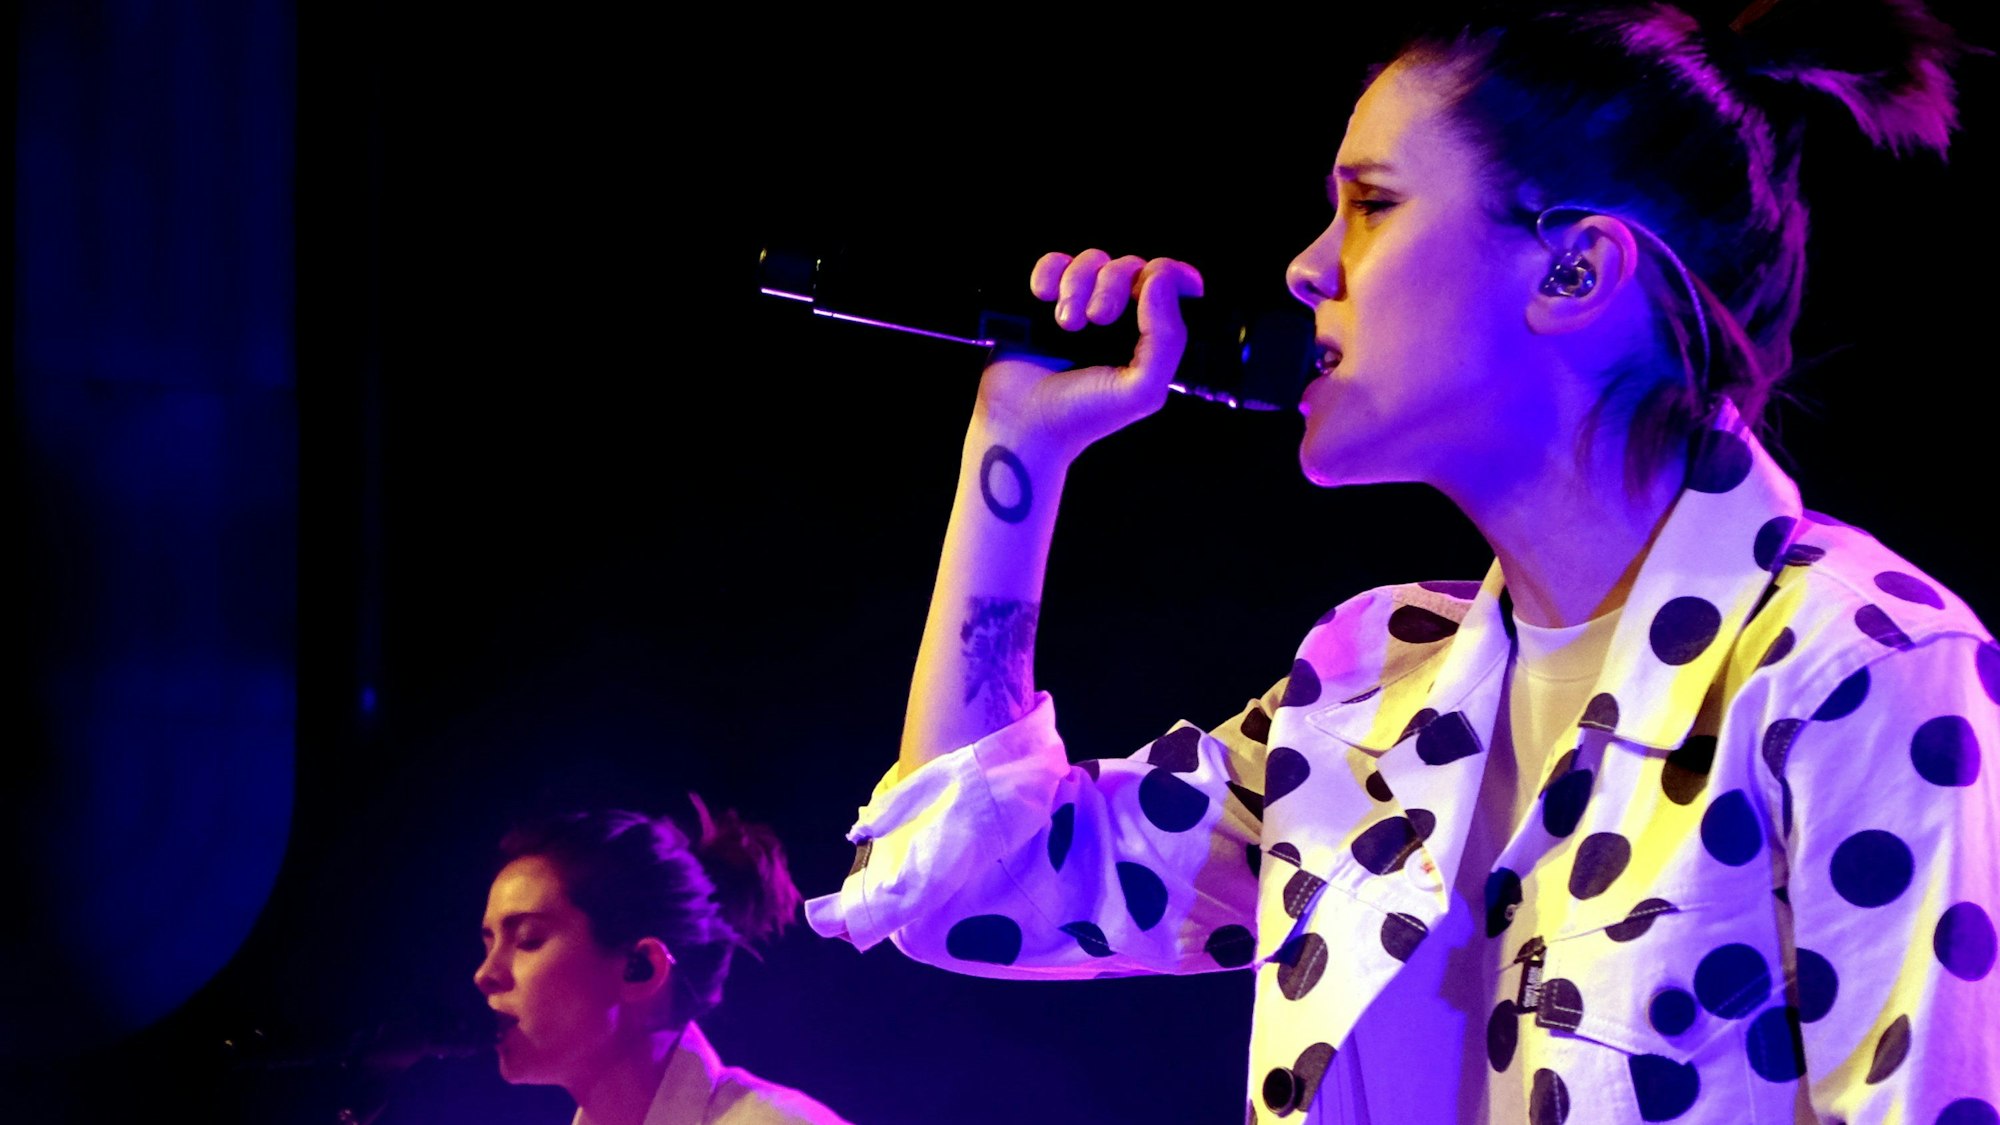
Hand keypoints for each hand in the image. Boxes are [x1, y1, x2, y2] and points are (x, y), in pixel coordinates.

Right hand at [974, 249, 1204, 462]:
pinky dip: (1048, 272)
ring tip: (1066, 324)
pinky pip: (1054, 262)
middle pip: (1131, 267)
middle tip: (1097, 319)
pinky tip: (1041, 297)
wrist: (1023, 424)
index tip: (1149, 286)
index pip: (1173, 284)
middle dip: (1113, 285)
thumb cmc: (1084, 415)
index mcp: (1148, 335)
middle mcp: (1119, 316)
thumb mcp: (1141, 390)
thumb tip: (1158, 279)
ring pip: (1092, 261)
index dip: (1168, 274)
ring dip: (1078, 285)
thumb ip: (1166, 338)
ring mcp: (1080, 304)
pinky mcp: (1043, 300)